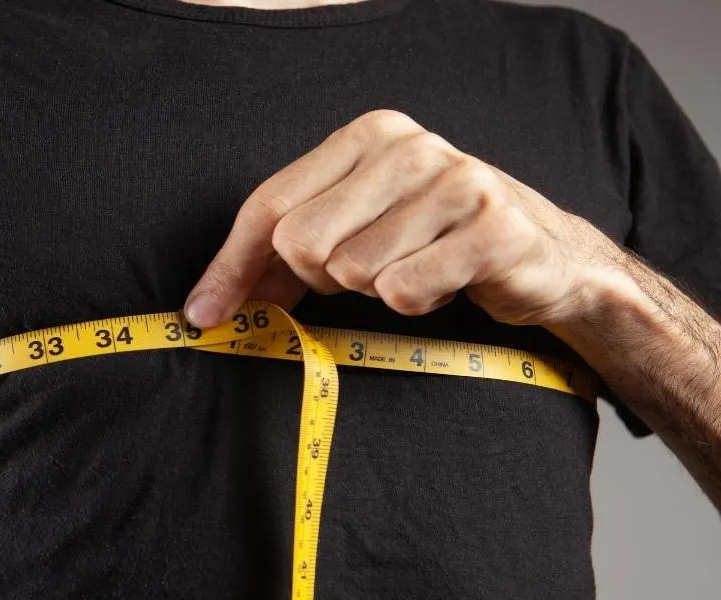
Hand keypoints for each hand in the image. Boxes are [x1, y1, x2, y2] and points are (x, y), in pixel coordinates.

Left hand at [183, 109, 626, 329]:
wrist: (543, 255)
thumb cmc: (431, 241)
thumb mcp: (354, 230)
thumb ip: (280, 257)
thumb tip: (206, 307)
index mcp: (366, 135)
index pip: (268, 206)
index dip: (230, 268)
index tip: (204, 316)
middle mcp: (408, 146)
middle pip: (301, 242)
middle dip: (321, 278)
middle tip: (365, 272)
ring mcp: (455, 182)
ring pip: (352, 271)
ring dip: (376, 290)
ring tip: (414, 270)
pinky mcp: (491, 228)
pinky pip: (404, 290)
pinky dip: (415, 303)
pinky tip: (443, 284)